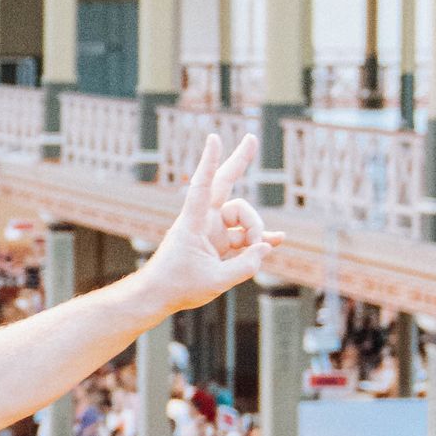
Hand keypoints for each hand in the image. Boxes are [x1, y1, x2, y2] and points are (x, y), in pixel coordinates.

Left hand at [137, 131, 275, 317]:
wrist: (159, 297)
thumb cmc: (178, 286)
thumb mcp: (216, 281)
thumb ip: (246, 264)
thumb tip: (267, 247)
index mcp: (194, 223)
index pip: (202, 186)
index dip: (209, 162)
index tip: (214, 138)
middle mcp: (204, 221)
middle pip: (225, 184)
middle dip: (239, 162)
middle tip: (252, 138)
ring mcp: (213, 231)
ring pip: (243, 219)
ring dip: (256, 233)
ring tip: (259, 252)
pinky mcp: (219, 244)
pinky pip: (244, 237)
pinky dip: (259, 240)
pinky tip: (277, 241)